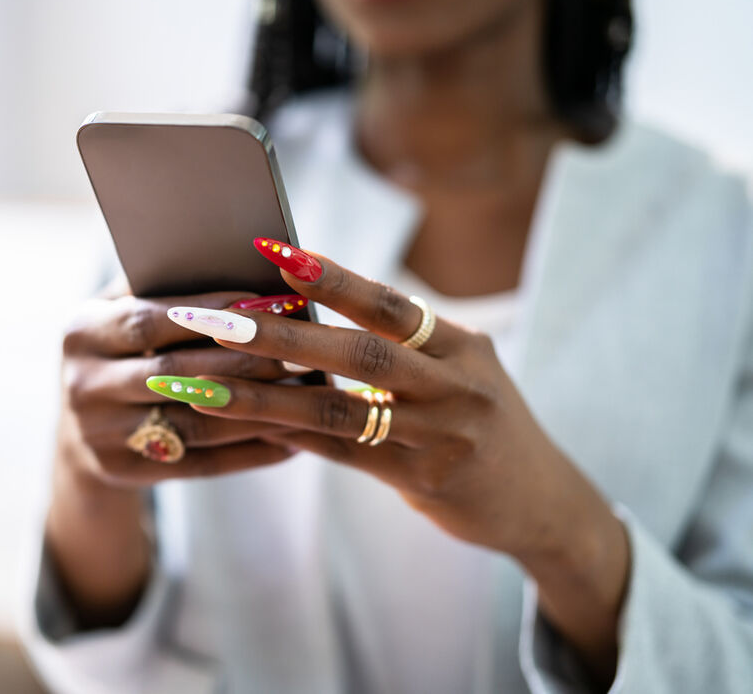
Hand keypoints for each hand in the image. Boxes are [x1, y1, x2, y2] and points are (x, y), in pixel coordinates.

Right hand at [48, 288, 296, 627]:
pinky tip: (292, 442)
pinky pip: (200, 463)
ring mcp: (99, 434)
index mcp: (80, 332)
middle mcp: (82, 384)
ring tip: (308, 395)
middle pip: (176, 371)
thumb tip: (241, 262)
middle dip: (246, 360)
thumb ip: (165, 288)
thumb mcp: (122, 313)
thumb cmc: (124, 352)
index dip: (210, 312)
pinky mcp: (124, 472)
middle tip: (304, 350)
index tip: (268, 303)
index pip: (150, 319)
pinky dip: (249, 452)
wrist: (82, 431)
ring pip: (194, 421)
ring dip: (257, 409)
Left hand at [159, 240, 629, 683]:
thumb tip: (312, 318)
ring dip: (268, 398)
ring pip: (343, 410)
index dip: (330, 276)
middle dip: (281, 335)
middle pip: (359, 352)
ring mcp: (446, 434)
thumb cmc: (482, 426)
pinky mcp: (431, 480)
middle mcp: (457, 383)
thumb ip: (401, 349)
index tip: (273, 251)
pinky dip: (300, 440)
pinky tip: (257, 430)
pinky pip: (350, 456)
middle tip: (218, 321)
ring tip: (208, 386)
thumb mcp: (458, 374)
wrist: (543, 501)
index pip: (387, 303)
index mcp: (460, 344)